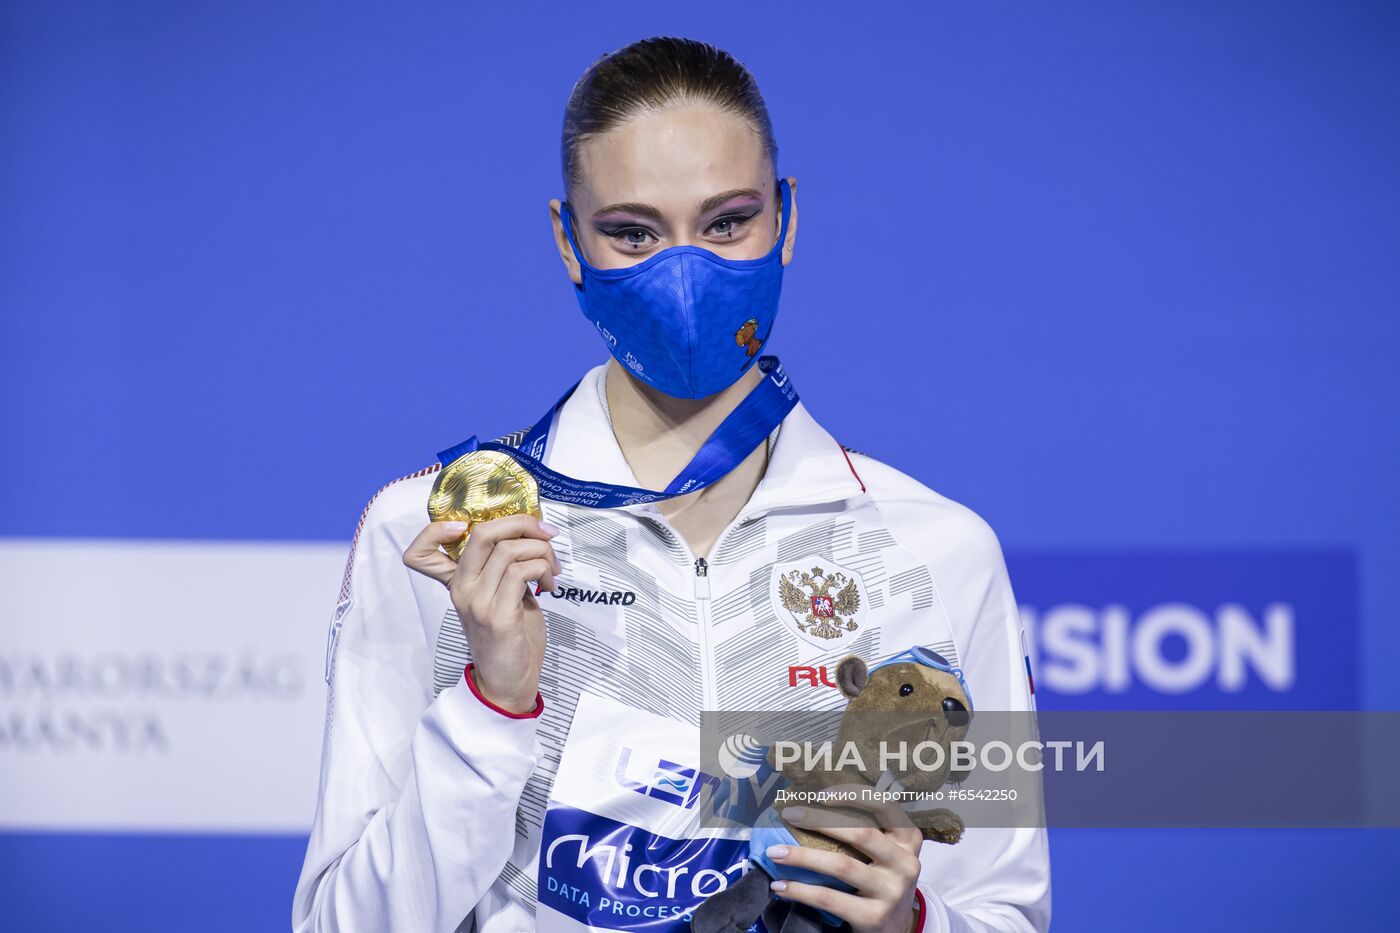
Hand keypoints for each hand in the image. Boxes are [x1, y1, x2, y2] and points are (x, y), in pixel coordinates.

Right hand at [403, 514, 559, 713]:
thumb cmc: (510, 639)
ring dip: (542, 551)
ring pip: (509, 550)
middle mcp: (461, 590)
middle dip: (521, 523)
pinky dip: (542, 568)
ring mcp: (477, 603)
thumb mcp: (502, 596)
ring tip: (552, 569)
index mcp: (457, 583)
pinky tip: (549, 584)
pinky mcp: (497, 616)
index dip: (435, 529)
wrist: (508, 684)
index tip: (471, 525)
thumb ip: (506, 568)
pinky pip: (521, 572)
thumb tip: (531, 536)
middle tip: (546, 534)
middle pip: (482, 533)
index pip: (419, 553)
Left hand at [764, 790, 923, 932]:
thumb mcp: (888, 853)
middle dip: (820, 820)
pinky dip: (800, 890)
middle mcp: (905, 864)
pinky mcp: (873, 917)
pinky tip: (781, 886)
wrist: (898, 928)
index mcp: (908, 841)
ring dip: (802, 856)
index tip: (821, 794)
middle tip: (791, 815)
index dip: (854, 795)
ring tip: (775, 852)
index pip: (886, 807)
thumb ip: (868, 832)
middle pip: (862, 834)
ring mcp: (891, 892)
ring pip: (841, 865)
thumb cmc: (883, 880)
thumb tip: (813, 805)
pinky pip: (829, 898)